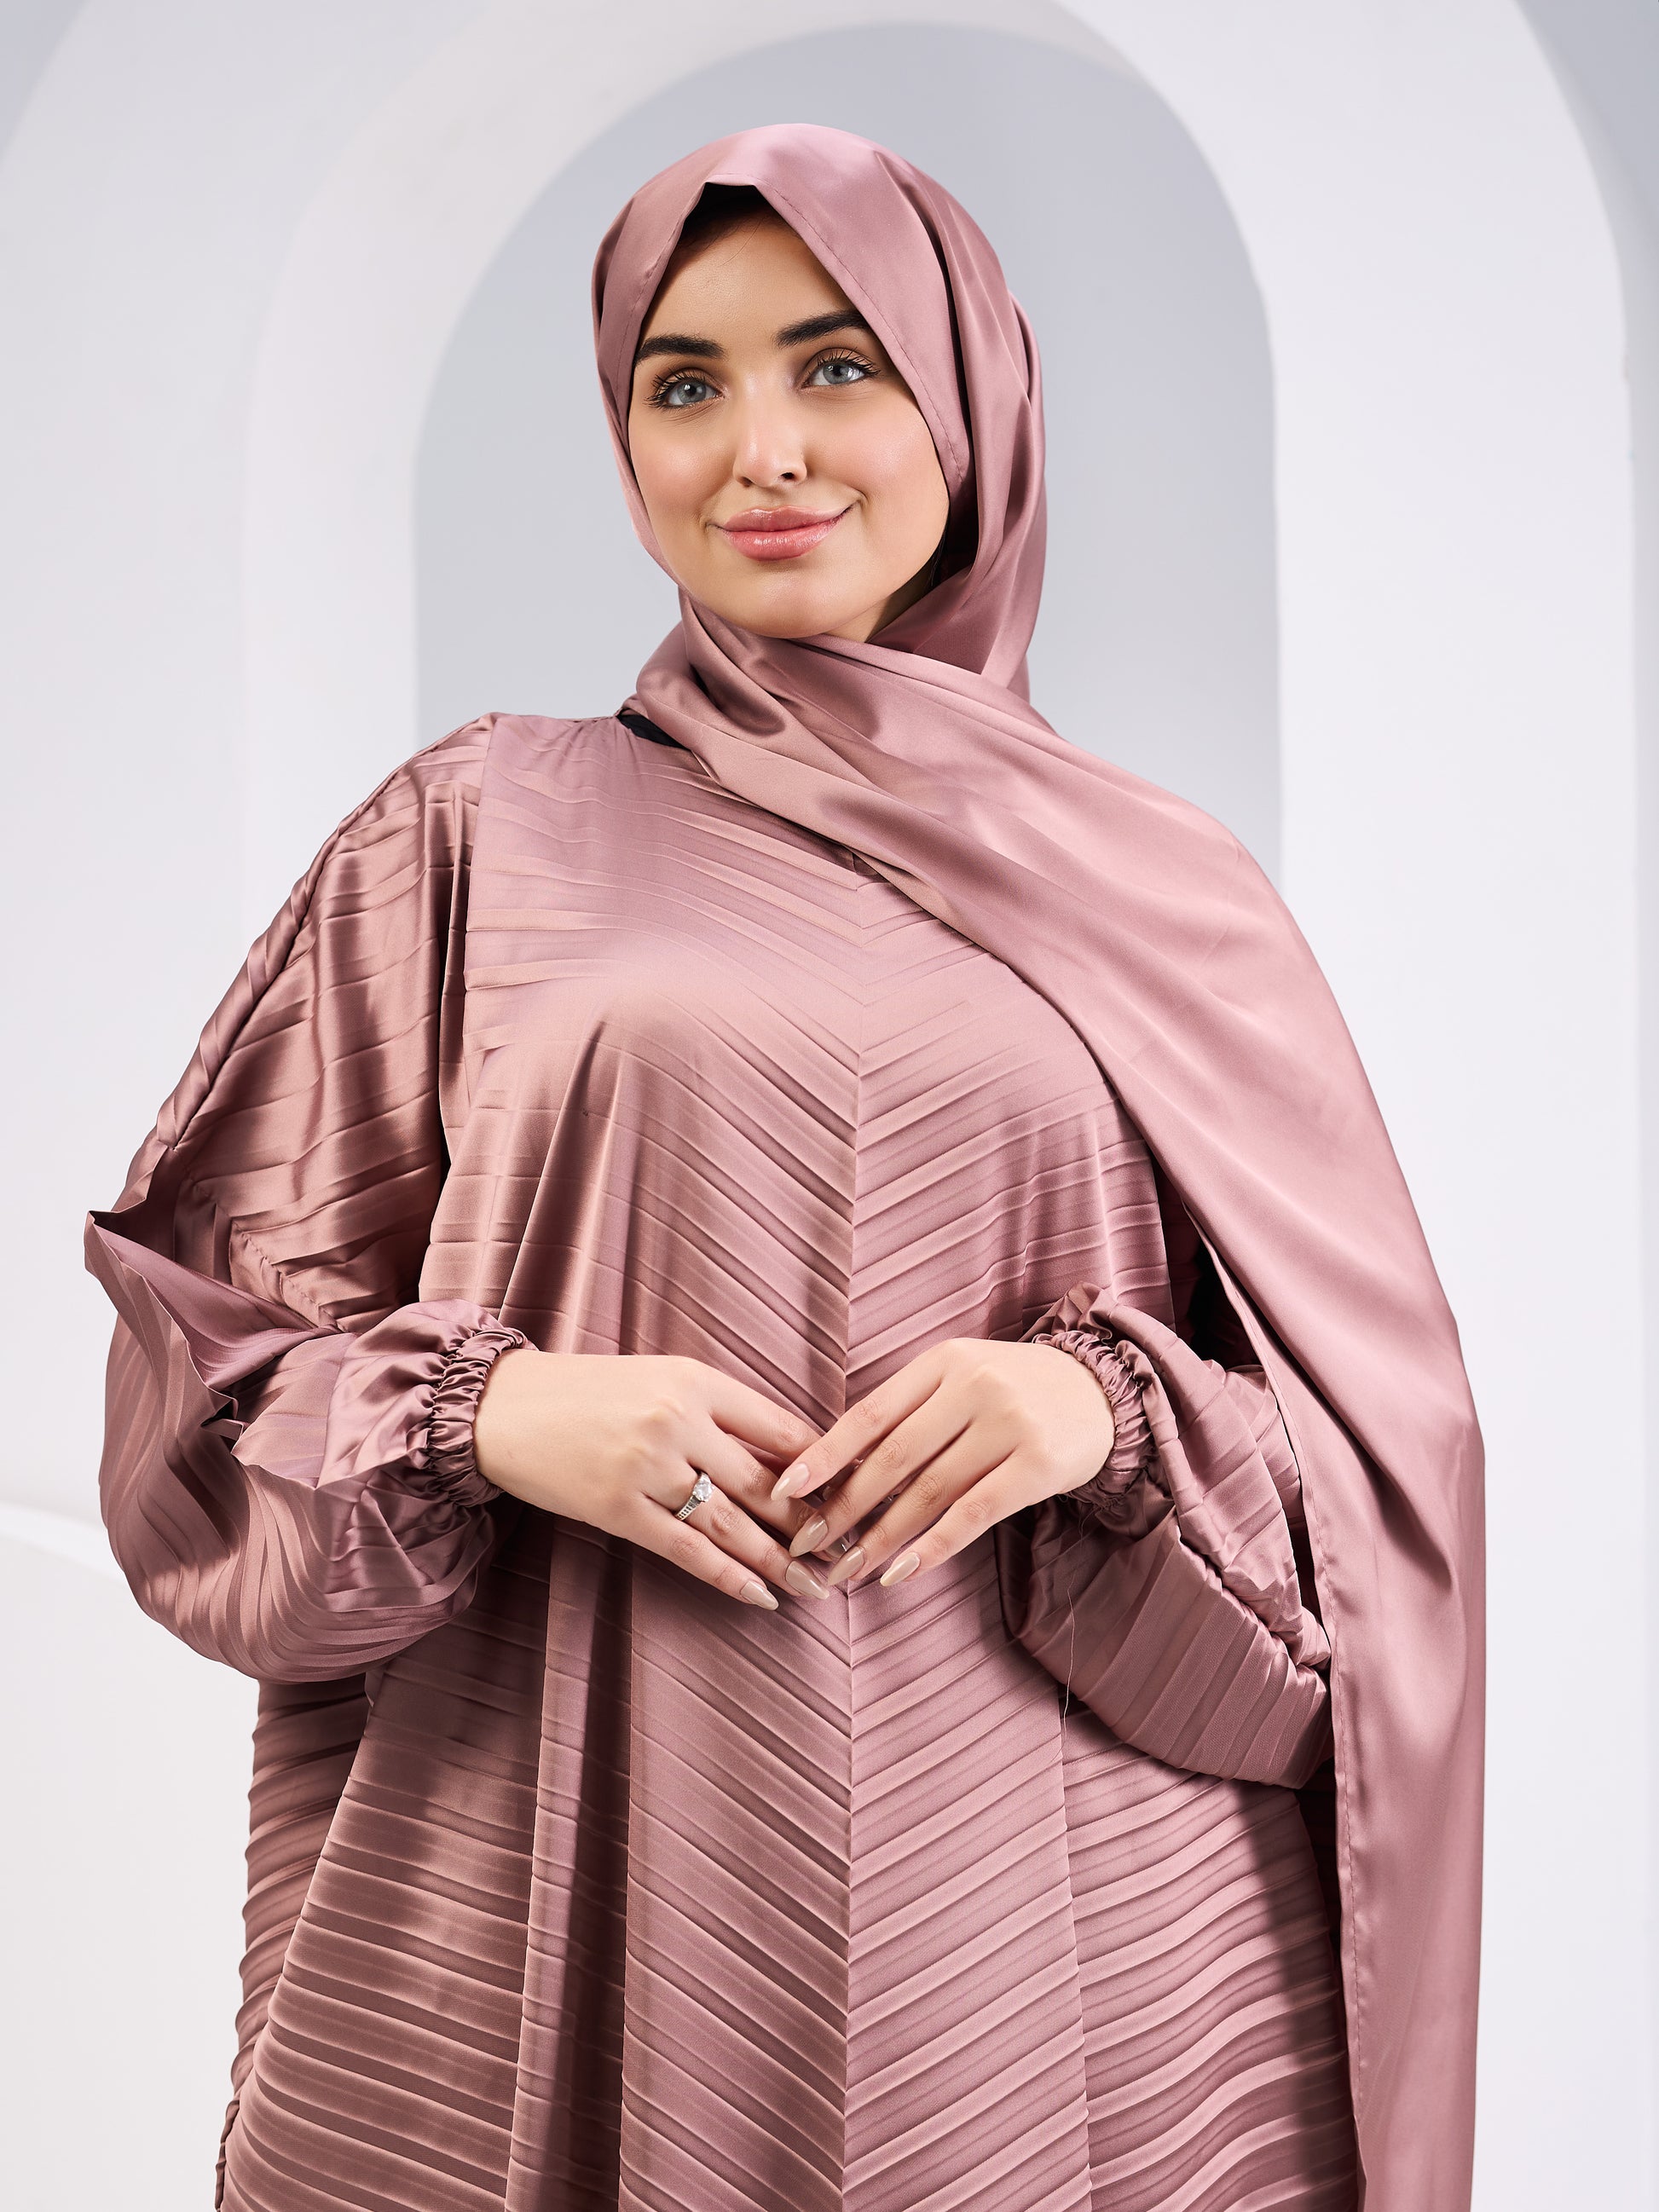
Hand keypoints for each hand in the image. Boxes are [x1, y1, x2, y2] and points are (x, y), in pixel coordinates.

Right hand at [472, 1348, 832, 1607]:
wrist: (500, 1407)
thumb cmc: (587, 1392)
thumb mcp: (659, 1378)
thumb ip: (718, 1410)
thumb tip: (788, 1454)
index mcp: (695, 1380)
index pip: (781, 1429)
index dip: (824, 1468)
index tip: (855, 1495)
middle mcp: (678, 1420)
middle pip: (765, 1482)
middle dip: (813, 1523)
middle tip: (849, 1552)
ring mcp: (648, 1467)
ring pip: (733, 1523)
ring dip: (781, 1559)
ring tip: (818, 1585)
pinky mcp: (618, 1508)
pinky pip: (687, 1552)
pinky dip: (729, 1577)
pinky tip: (761, 1596)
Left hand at [767, 1338, 1115, 1589]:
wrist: (1101, 1390)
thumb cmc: (1012, 1390)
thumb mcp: (959, 1378)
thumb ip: (908, 1412)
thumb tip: (836, 1470)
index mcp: (943, 1361)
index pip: (869, 1413)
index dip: (824, 1454)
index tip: (785, 1490)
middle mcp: (974, 1386)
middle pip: (893, 1457)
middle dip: (843, 1507)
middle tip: (806, 1545)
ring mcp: (1010, 1424)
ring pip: (929, 1491)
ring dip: (881, 1537)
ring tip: (846, 1569)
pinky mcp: (1039, 1464)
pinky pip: (974, 1513)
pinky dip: (932, 1547)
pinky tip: (900, 1573)